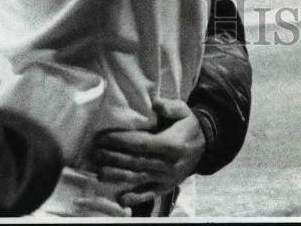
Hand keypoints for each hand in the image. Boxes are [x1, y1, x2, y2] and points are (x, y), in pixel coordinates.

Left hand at [91, 98, 205, 208]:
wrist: (204, 148)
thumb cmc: (188, 126)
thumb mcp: (183, 111)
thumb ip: (170, 107)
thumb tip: (155, 104)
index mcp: (171, 144)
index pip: (141, 144)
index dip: (121, 141)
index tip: (104, 138)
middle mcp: (167, 163)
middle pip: (135, 162)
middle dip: (113, 157)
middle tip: (96, 153)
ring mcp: (166, 178)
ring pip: (138, 178)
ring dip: (117, 176)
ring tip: (100, 172)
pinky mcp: (165, 188)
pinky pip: (148, 194)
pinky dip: (134, 197)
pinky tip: (121, 197)